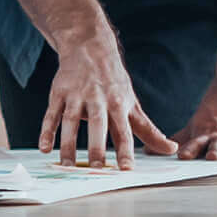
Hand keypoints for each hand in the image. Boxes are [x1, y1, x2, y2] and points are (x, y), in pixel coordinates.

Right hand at [42, 31, 174, 167]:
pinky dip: (46, 131)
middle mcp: (98, 99)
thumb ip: (149, 130)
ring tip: (67, 166)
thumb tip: (171, 150)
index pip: (124, 131)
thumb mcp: (132, 104)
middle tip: (96, 168)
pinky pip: (51, 114)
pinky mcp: (58, 93)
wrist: (90, 47)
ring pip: (71, 121)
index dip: (125, 151)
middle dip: (97, 147)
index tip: (126, 169)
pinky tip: (44, 148)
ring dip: (68, 144)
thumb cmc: (114, 82)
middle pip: (98, 126)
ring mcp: (77, 95)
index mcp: (118, 104)